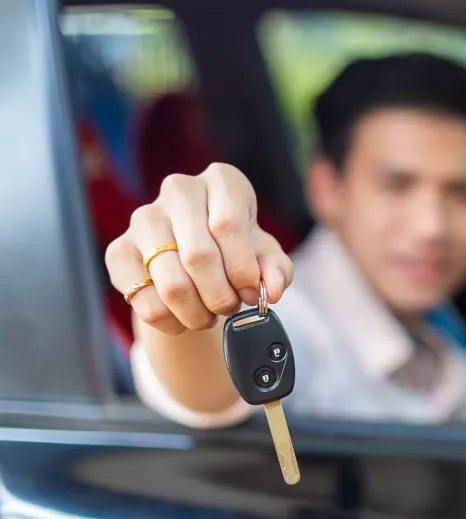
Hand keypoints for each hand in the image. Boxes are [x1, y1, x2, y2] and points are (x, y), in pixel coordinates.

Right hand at [106, 163, 293, 334]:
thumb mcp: (265, 256)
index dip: (242, 269)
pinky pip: (142, 299)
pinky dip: (169, 321)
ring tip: (209, 315)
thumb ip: (277, 270)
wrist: (196, 254)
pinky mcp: (118, 249)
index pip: (227, 225)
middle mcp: (180, 190)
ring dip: (196, 313)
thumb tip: (273, 290)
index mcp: (222, 180)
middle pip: (198, 256)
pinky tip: (183, 318)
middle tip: (229, 308)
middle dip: (221, 296)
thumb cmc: (237, 249)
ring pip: (171, 283)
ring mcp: (144, 217)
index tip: (251, 292)